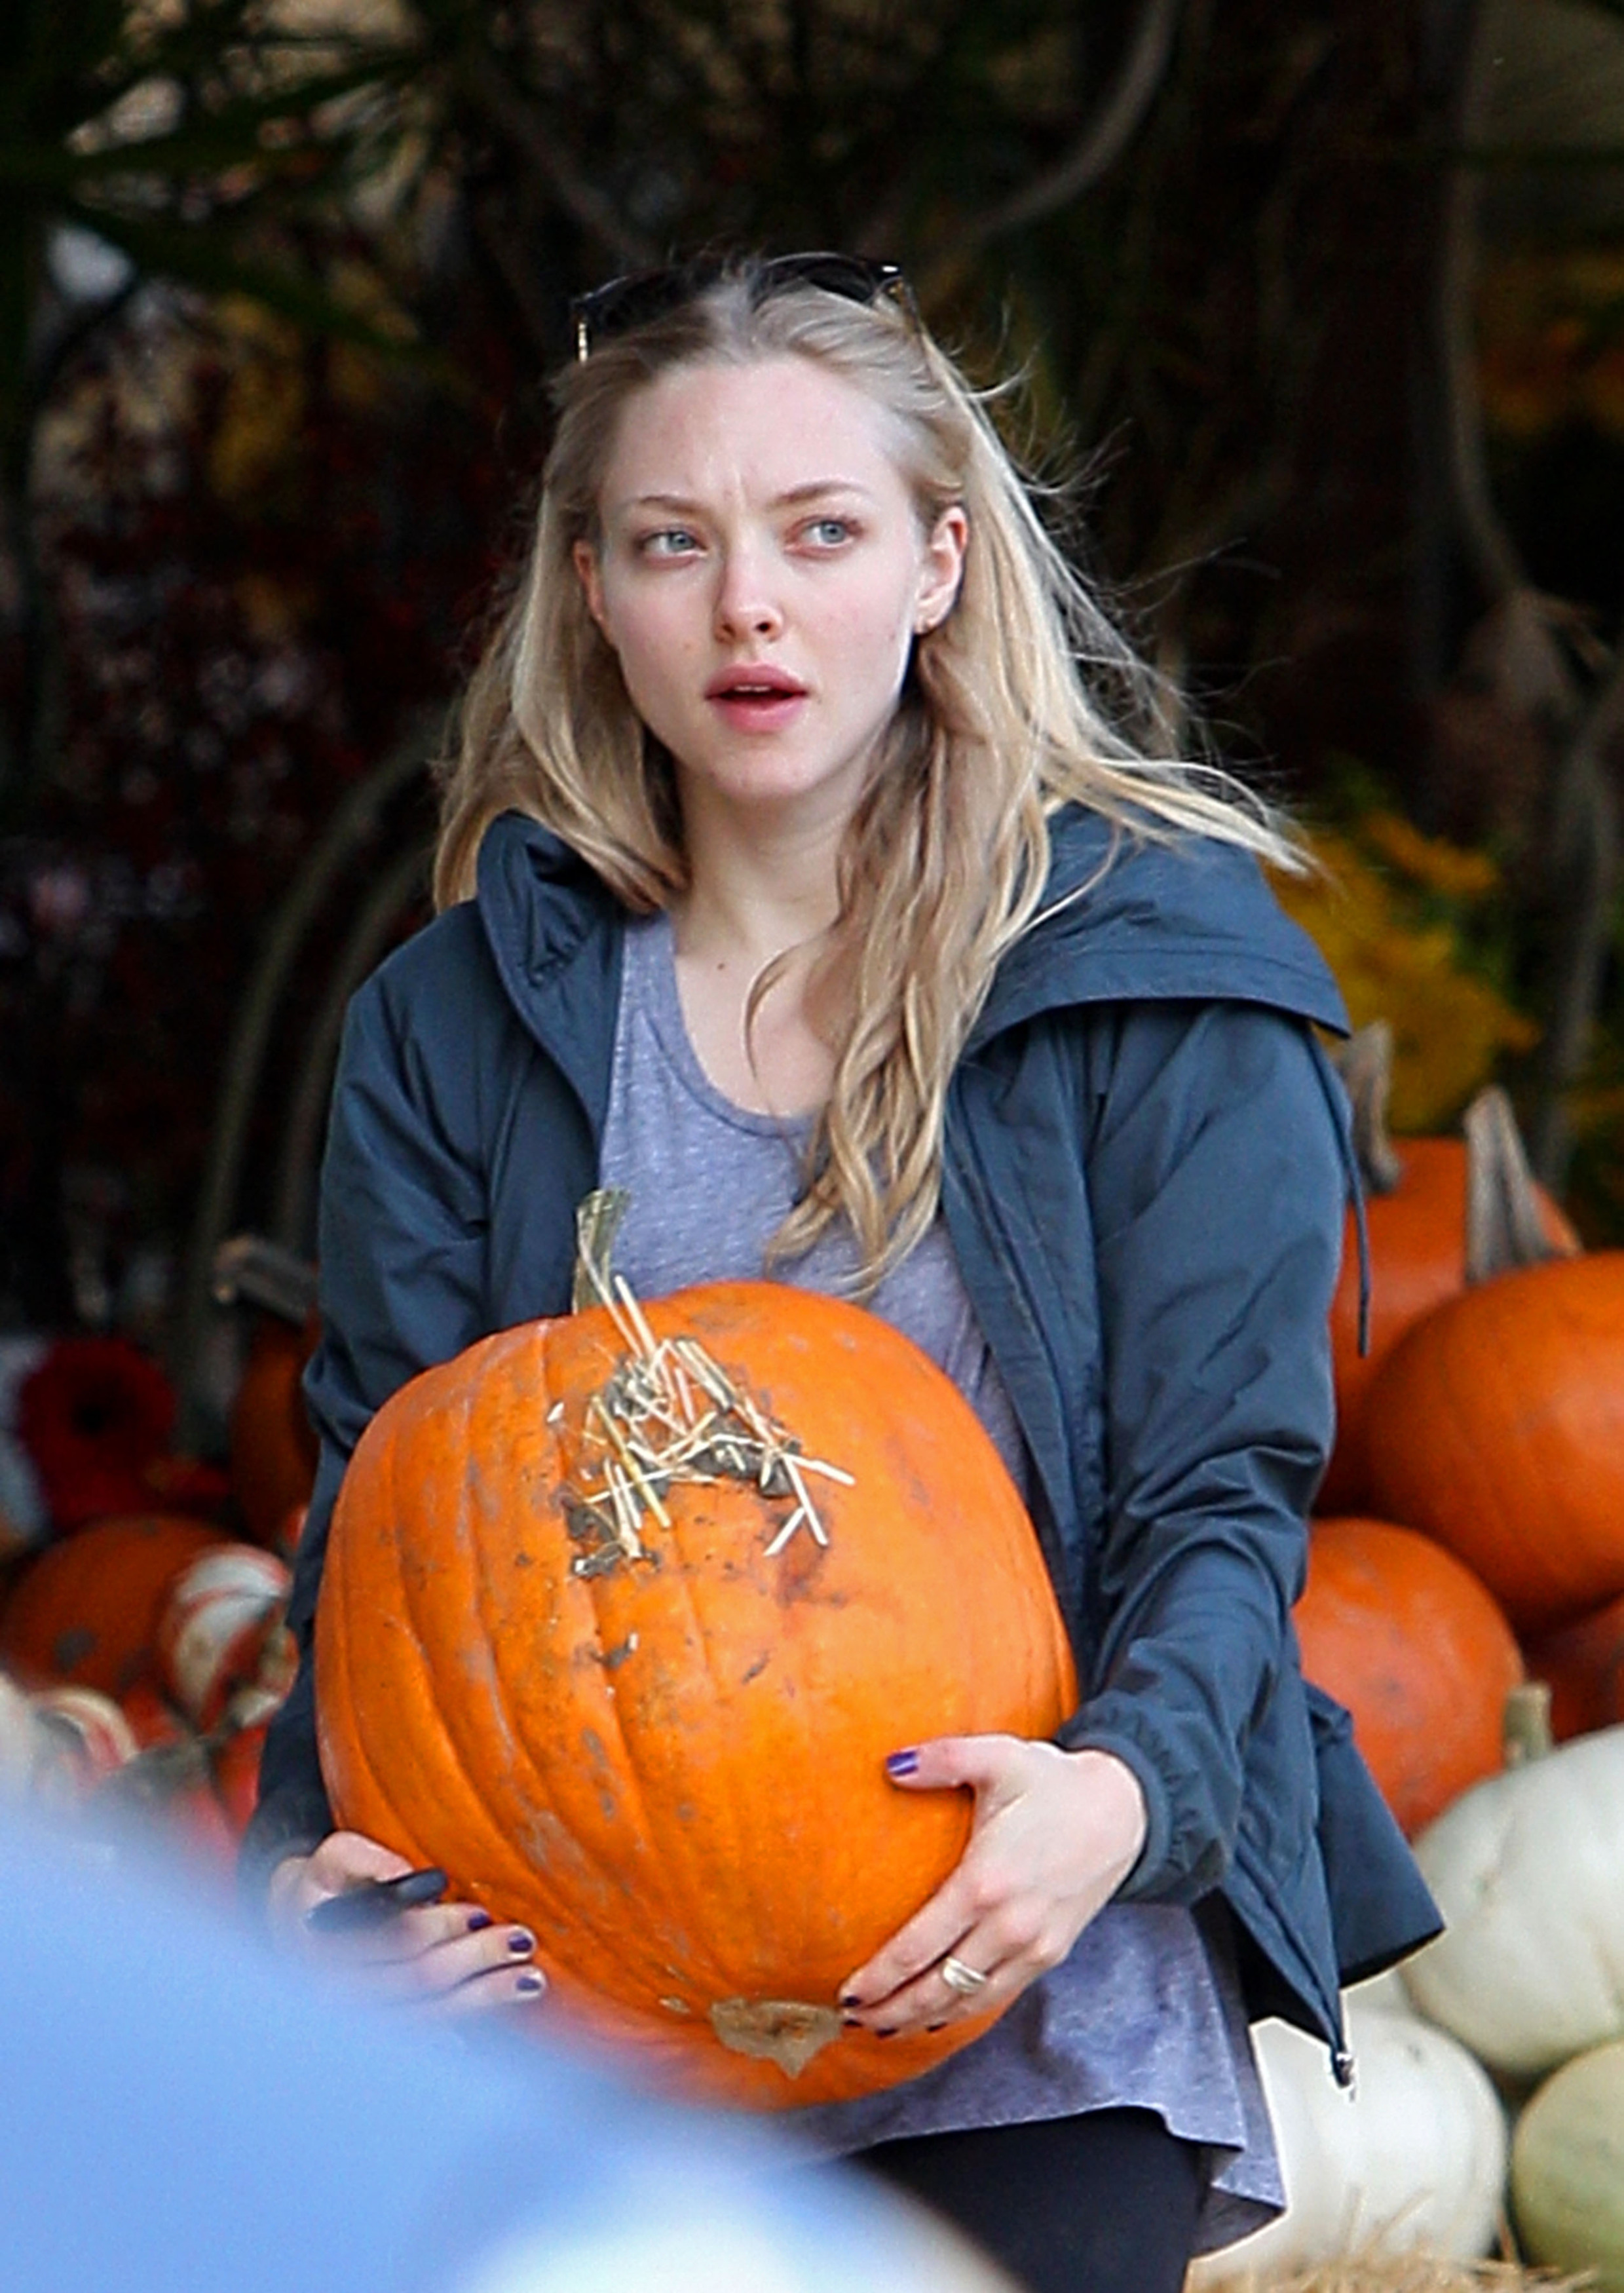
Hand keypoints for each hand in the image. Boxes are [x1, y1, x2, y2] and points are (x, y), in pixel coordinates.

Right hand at [266, 1830, 546, 2017]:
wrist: (294, 1927)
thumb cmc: (326, 1883)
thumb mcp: (335, 1855)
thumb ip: (369, 1859)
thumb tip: (411, 1876)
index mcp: (323, 1944)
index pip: (394, 1938)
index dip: (440, 1925)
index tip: (479, 1912)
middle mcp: (336, 1993)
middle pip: (419, 1978)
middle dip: (476, 1959)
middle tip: (520, 1939)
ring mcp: (356, 2023)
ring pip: (429, 2016)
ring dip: (484, 1998)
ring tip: (532, 1979)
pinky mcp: (376, 2037)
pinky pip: (426, 2040)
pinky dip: (465, 2026)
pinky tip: (501, 2017)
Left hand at [839, 1737, 1146, 2039]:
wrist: (1124, 1811)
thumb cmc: (1055, 1783)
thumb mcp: (998, 1756)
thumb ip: (941, 1759)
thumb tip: (889, 1764)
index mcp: (985, 1883)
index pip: (918, 1947)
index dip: (878, 1977)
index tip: (845, 1991)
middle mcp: (1008, 1927)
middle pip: (937, 1988)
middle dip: (890, 2009)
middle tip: (851, 2018)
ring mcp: (1033, 1947)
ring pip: (967, 2002)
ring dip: (922, 2019)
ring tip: (883, 2024)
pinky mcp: (1051, 1954)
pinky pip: (998, 1996)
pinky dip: (963, 2012)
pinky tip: (938, 2015)